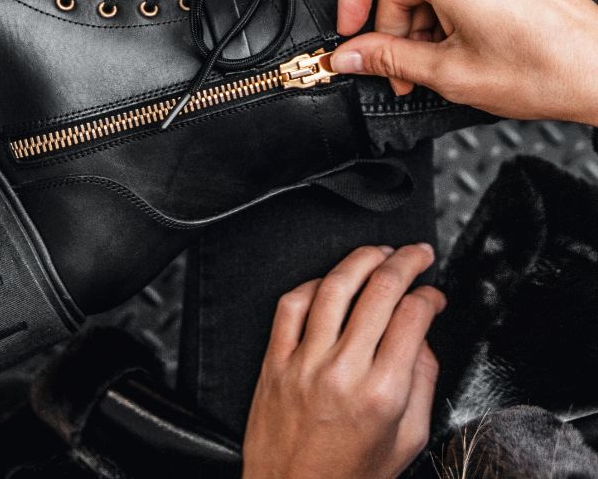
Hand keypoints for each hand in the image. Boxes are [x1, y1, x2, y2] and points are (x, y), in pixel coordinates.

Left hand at [243, 244, 443, 478]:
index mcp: (381, 393)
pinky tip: (329, 279)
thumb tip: (423, 335)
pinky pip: (291, 304)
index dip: (429, 295)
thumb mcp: (406, 440)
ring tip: (379, 252)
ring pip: (334, 286)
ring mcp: (304, 361)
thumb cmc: (350, 474)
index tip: (434, 293)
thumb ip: (421, 383)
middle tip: (417, 253)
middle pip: (378, 291)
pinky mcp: (274, 359)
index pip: (411, 318)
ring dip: (361, 259)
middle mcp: (342, 370)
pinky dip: (313, 283)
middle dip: (405, 262)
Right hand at [330, 0, 597, 124]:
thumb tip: (349, 55)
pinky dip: (448, 7)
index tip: (353, 28)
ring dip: (422, 22)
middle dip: (394, 26)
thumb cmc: (545, 70)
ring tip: (438, 63)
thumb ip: (387, 58)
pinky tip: (462, 43)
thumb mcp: (449, 72)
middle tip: (402, 72)